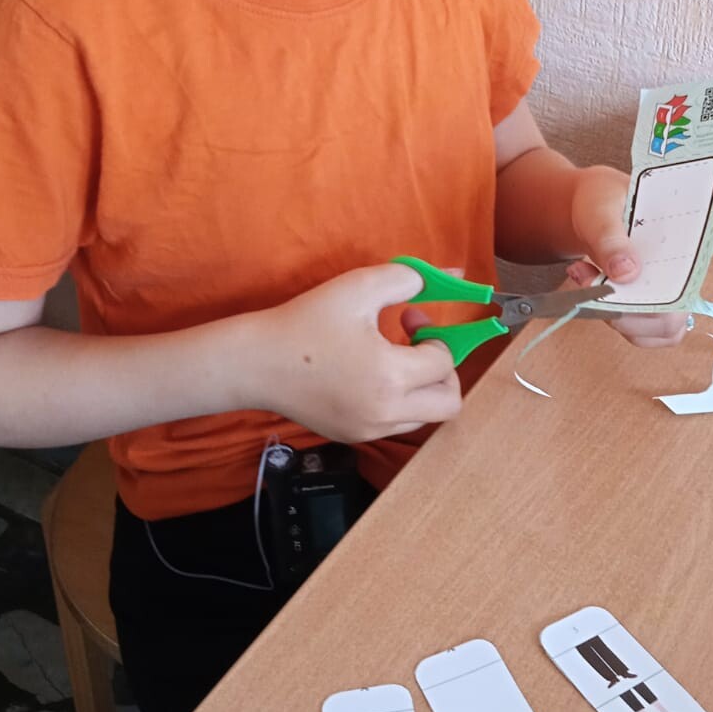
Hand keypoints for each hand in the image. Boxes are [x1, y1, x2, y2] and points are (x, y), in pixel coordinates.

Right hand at [258, 264, 461, 441]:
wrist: (256, 363)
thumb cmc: (305, 322)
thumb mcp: (359, 287)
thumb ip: (410, 278)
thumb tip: (455, 274)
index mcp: (390, 376)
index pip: (445, 362)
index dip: (435, 334)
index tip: (410, 317)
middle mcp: (385, 412)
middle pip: (448, 403)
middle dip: (443, 371)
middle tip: (420, 348)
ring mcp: (369, 430)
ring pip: (424, 416)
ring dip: (421, 387)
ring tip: (391, 358)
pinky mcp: (354, 437)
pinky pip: (395, 424)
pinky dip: (397, 401)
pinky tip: (370, 374)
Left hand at [569, 165, 688, 347]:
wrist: (590, 206)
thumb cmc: (603, 199)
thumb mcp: (601, 207)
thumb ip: (611, 236)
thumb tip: (628, 272)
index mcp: (687, 245)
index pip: (688, 288)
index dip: (656, 300)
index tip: (613, 282)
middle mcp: (682, 276)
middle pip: (668, 322)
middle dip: (623, 312)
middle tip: (587, 278)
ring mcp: (663, 295)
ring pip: (648, 332)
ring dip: (610, 315)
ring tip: (582, 274)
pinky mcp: (643, 306)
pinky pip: (635, 331)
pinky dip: (606, 316)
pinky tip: (587, 285)